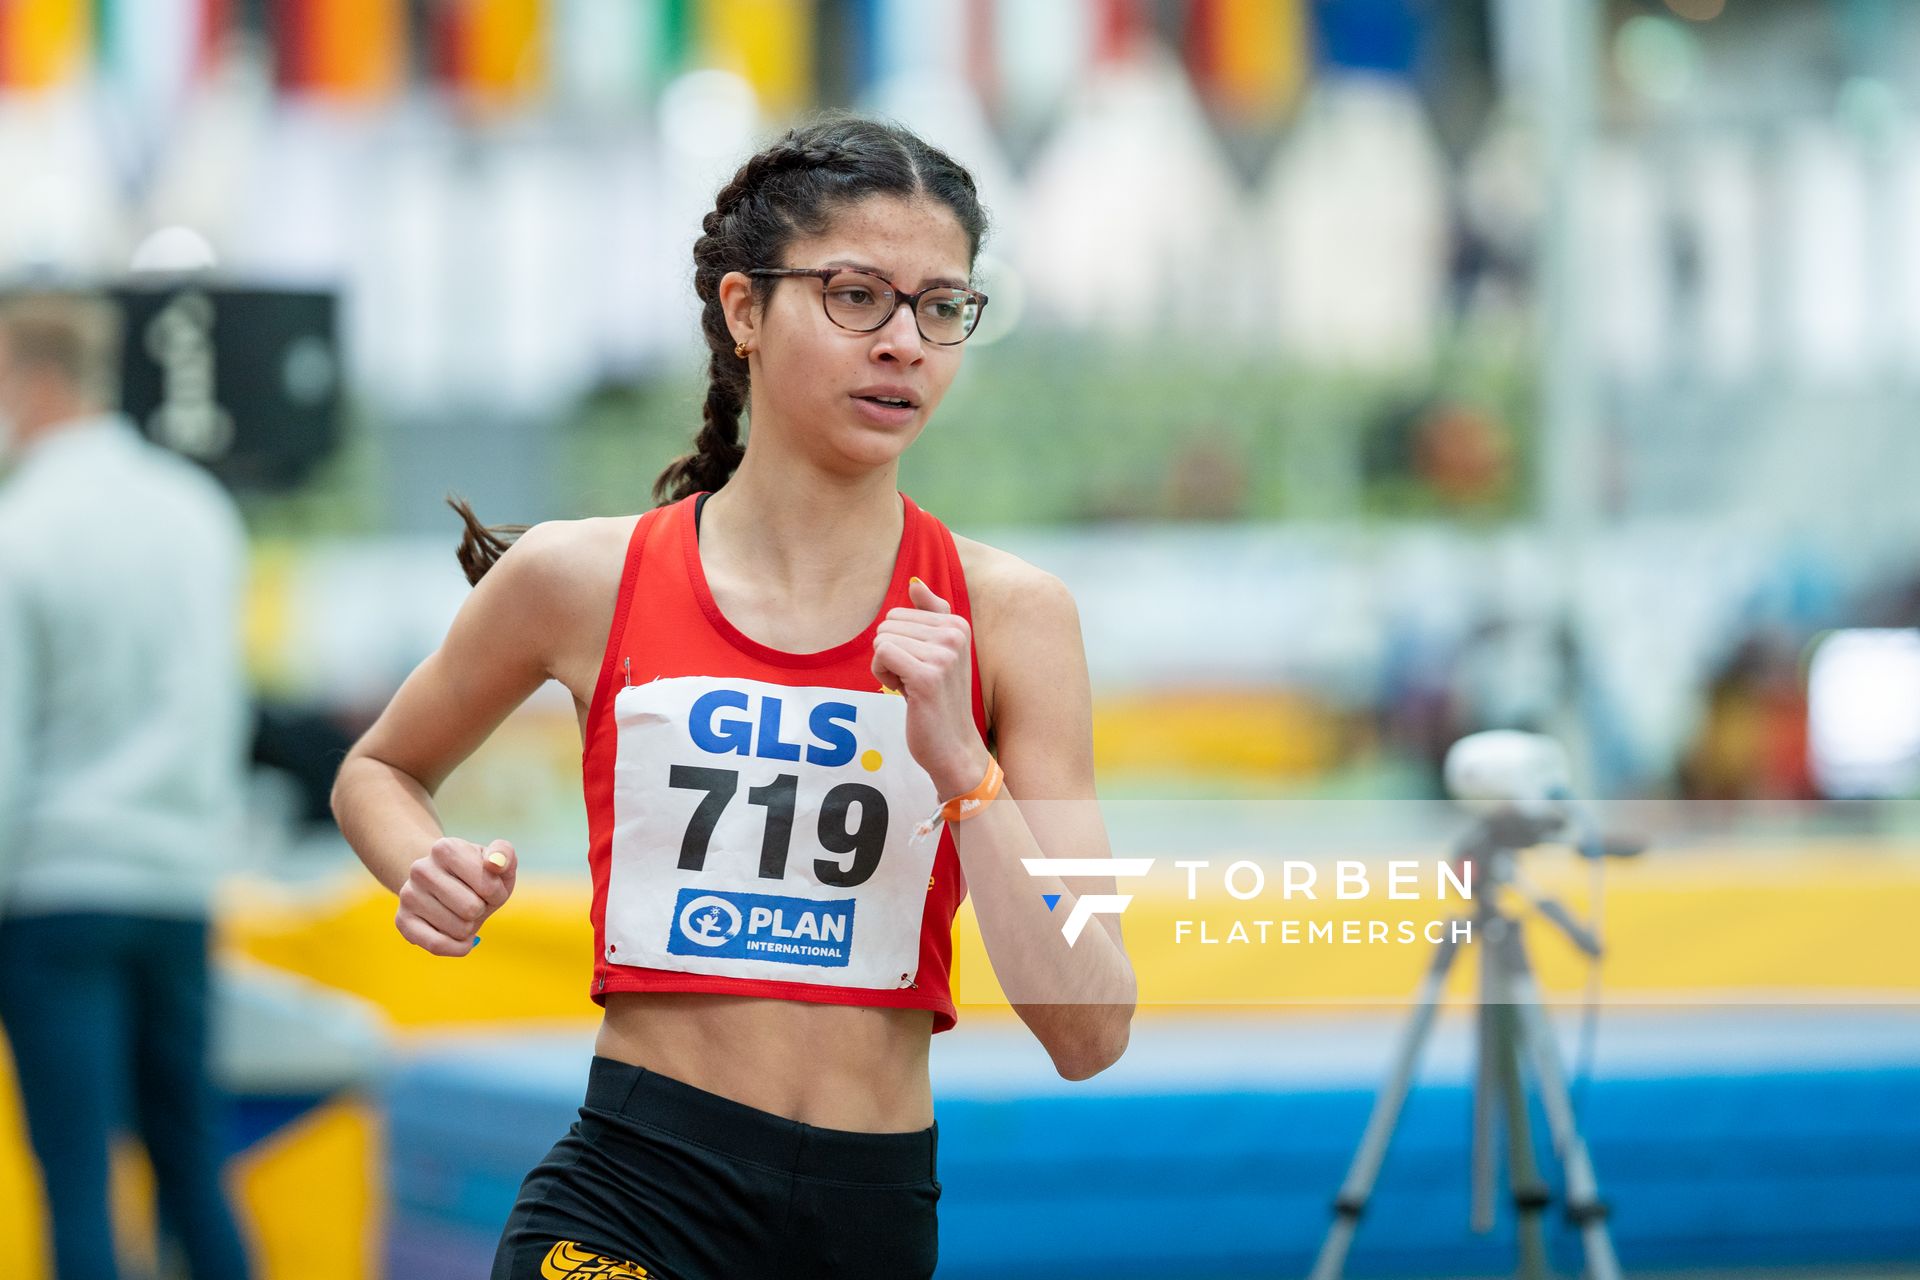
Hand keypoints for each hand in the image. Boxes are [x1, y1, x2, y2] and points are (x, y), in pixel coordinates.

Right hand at [395, 836, 517, 955]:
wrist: (446, 882)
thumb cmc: (478, 872)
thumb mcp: (497, 858)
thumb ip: (504, 853)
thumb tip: (494, 863)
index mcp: (445, 848)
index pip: (487, 886)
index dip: (497, 892)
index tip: (489, 886)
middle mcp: (420, 869)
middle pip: (472, 909)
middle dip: (481, 909)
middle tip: (473, 900)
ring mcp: (408, 895)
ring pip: (459, 930)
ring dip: (470, 927)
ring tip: (460, 911)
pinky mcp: (402, 921)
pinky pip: (437, 946)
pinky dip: (458, 947)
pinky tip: (460, 937)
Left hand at [871, 576, 990, 798]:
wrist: (953, 745)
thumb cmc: (939, 698)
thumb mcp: (939, 652)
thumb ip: (930, 614)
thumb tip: (914, 582)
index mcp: (957, 624)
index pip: (898, 613)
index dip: (899, 642)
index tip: (919, 666)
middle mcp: (954, 635)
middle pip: (887, 624)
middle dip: (890, 654)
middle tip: (913, 679)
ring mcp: (943, 656)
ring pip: (881, 640)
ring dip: (886, 667)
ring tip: (911, 687)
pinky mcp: (927, 678)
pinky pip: (882, 654)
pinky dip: (882, 675)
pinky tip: (903, 693)